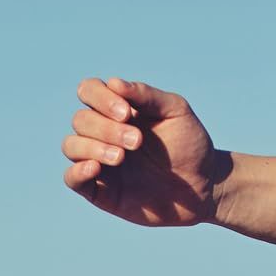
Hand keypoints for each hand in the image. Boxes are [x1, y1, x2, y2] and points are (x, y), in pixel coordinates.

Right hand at [62, 77, 218, 226]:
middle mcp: (103, 133)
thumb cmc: (190, 144)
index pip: (89, 91)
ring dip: (92, 147)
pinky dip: (77, 171)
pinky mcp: (102, 192)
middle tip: (137, 142)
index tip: (126, 113)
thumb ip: (146, 94)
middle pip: (81, 120)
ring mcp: (100, 162)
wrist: (204, 186)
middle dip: (106, 129)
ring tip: (121, 157)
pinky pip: (72, 179)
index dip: (100, 98)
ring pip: (71, 146)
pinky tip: (94, 168)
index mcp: (117, 109)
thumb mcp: (176, 111)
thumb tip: (114, 83)